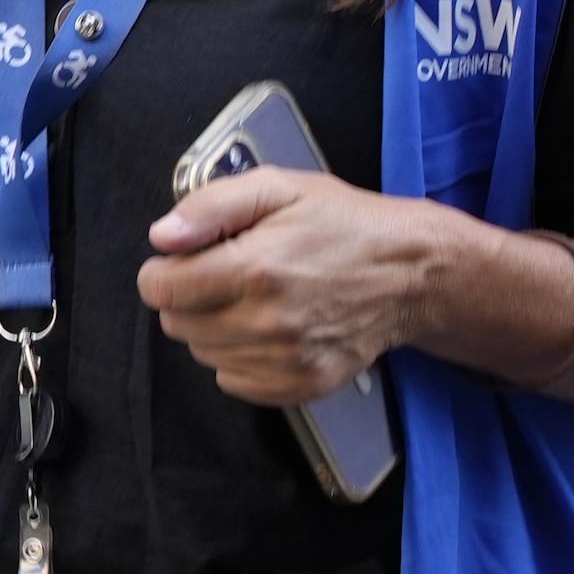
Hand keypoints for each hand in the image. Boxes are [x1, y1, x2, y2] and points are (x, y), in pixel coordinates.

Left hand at [137, 165, 451, 406]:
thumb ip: (212, 205)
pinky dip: (240, 357)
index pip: (162, 289)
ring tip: (255, 299)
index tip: (184, 260)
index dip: (165, 270)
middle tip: (229, 274)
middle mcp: (268, 320)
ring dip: (215, 328)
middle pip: (178, 324)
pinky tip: (269, 328)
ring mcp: (285, 359)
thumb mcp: (281, 188)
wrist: (412, 273)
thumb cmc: (347, 226)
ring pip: (203, 354)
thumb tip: (164, 236)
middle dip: (191, 297)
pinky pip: (234, 381)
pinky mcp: (299, 385)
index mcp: (257, 266)